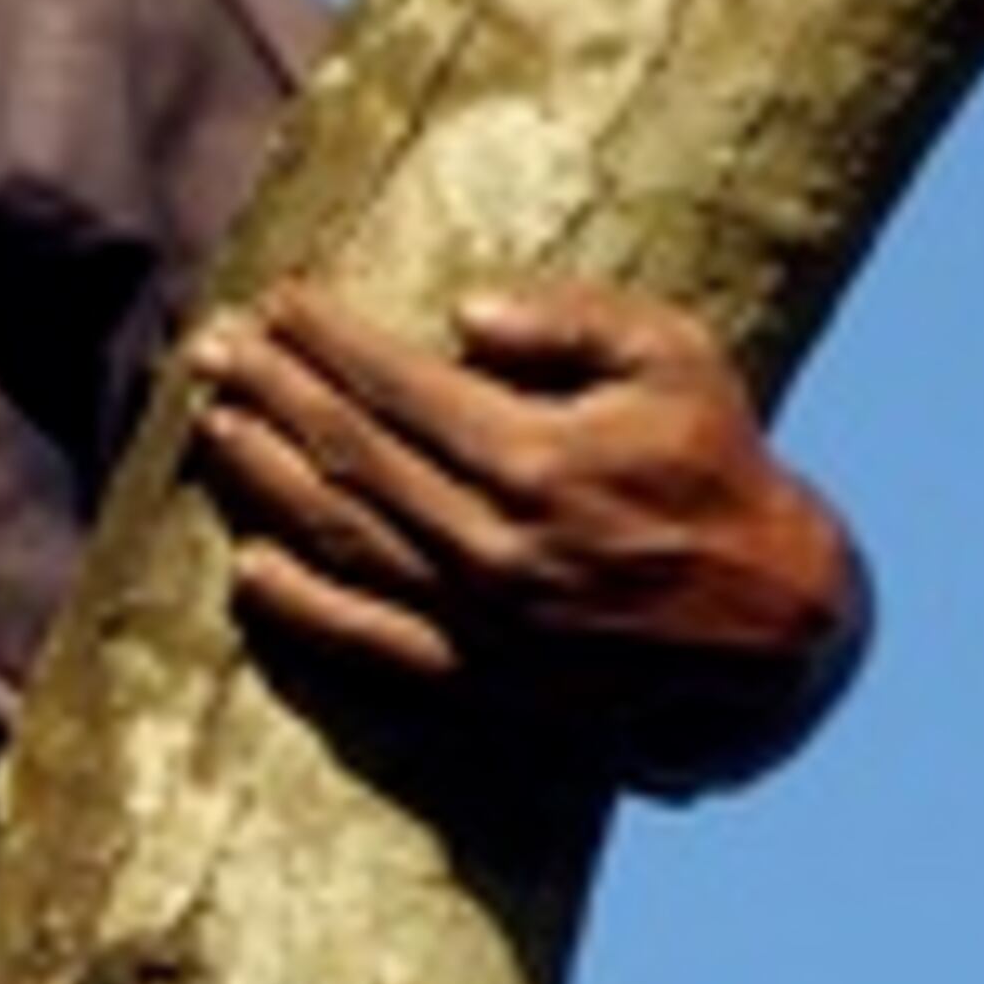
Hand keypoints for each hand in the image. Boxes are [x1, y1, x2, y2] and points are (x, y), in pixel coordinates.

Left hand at [179, 278, 867, 793]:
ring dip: (264, 481)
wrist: (774, 628)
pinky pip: (366, 642)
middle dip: (272, 393)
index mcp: (535, 456)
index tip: (276, 303)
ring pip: (340, 538)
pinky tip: (247, 567)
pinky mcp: (477, 681)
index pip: (396, 386)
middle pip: (350, 454)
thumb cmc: (723, 471)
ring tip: (210, 428)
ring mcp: (477, 618)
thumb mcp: (680, 362)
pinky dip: (300, 606)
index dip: (326, 341)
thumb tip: (462, 313)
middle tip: (209, 349)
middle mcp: (491, 541)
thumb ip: (574, 323)